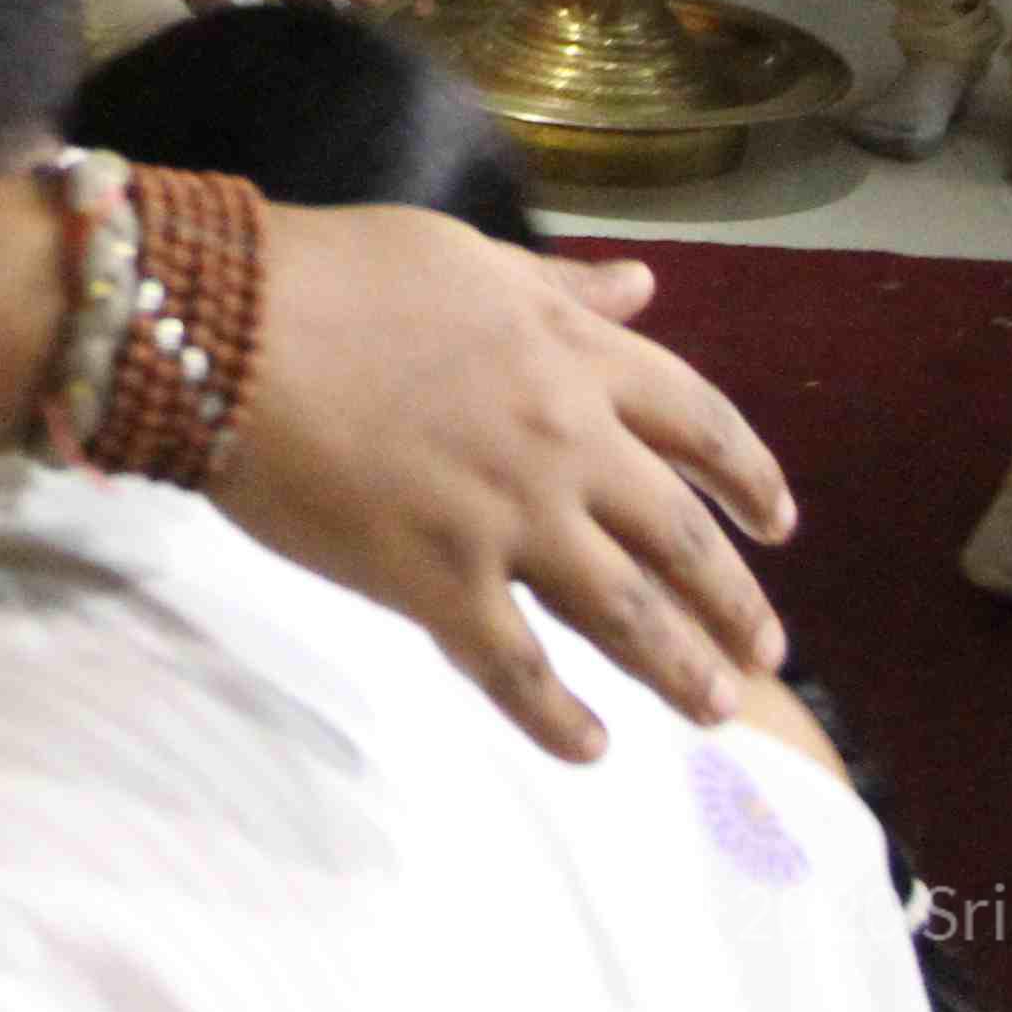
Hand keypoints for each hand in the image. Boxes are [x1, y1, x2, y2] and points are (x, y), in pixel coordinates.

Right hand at [209, 208, 794, 760]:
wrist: (231, 327)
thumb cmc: (337, 275)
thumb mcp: (467, 260)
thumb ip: (561, 288)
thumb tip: (644, 288)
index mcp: (575, 358)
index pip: (701, 425)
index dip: (750, 479)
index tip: (780, 525)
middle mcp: (566, 444)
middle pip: (679, 538)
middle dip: (734, 603)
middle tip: (767, 657)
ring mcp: (508, 519)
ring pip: (624, 613)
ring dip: (681, 670)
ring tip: (718, 713)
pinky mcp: (439, 583)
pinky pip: (517, 669)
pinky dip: (560, 719)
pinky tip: (591, 752)